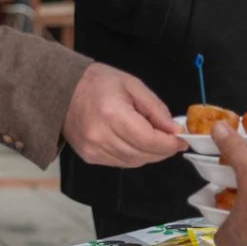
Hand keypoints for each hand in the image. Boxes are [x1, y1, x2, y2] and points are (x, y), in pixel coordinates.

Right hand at [63, 63, 186, 167]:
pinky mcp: (89, 157)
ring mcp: (93, 149)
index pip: (148, 140)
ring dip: (150, 154)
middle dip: (163, 150)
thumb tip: (174, 129)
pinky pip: (120, 163)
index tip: (182, 140)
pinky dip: (134, 156)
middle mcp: (101, 136)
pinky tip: (137, 142)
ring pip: (133, 162)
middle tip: (173, 140)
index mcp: (112, 114)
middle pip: (142, 154)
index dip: (169, 144)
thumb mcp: (132, 84)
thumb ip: (155, 108)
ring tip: (156, 139)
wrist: (63, 90)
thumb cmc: (98, 82)